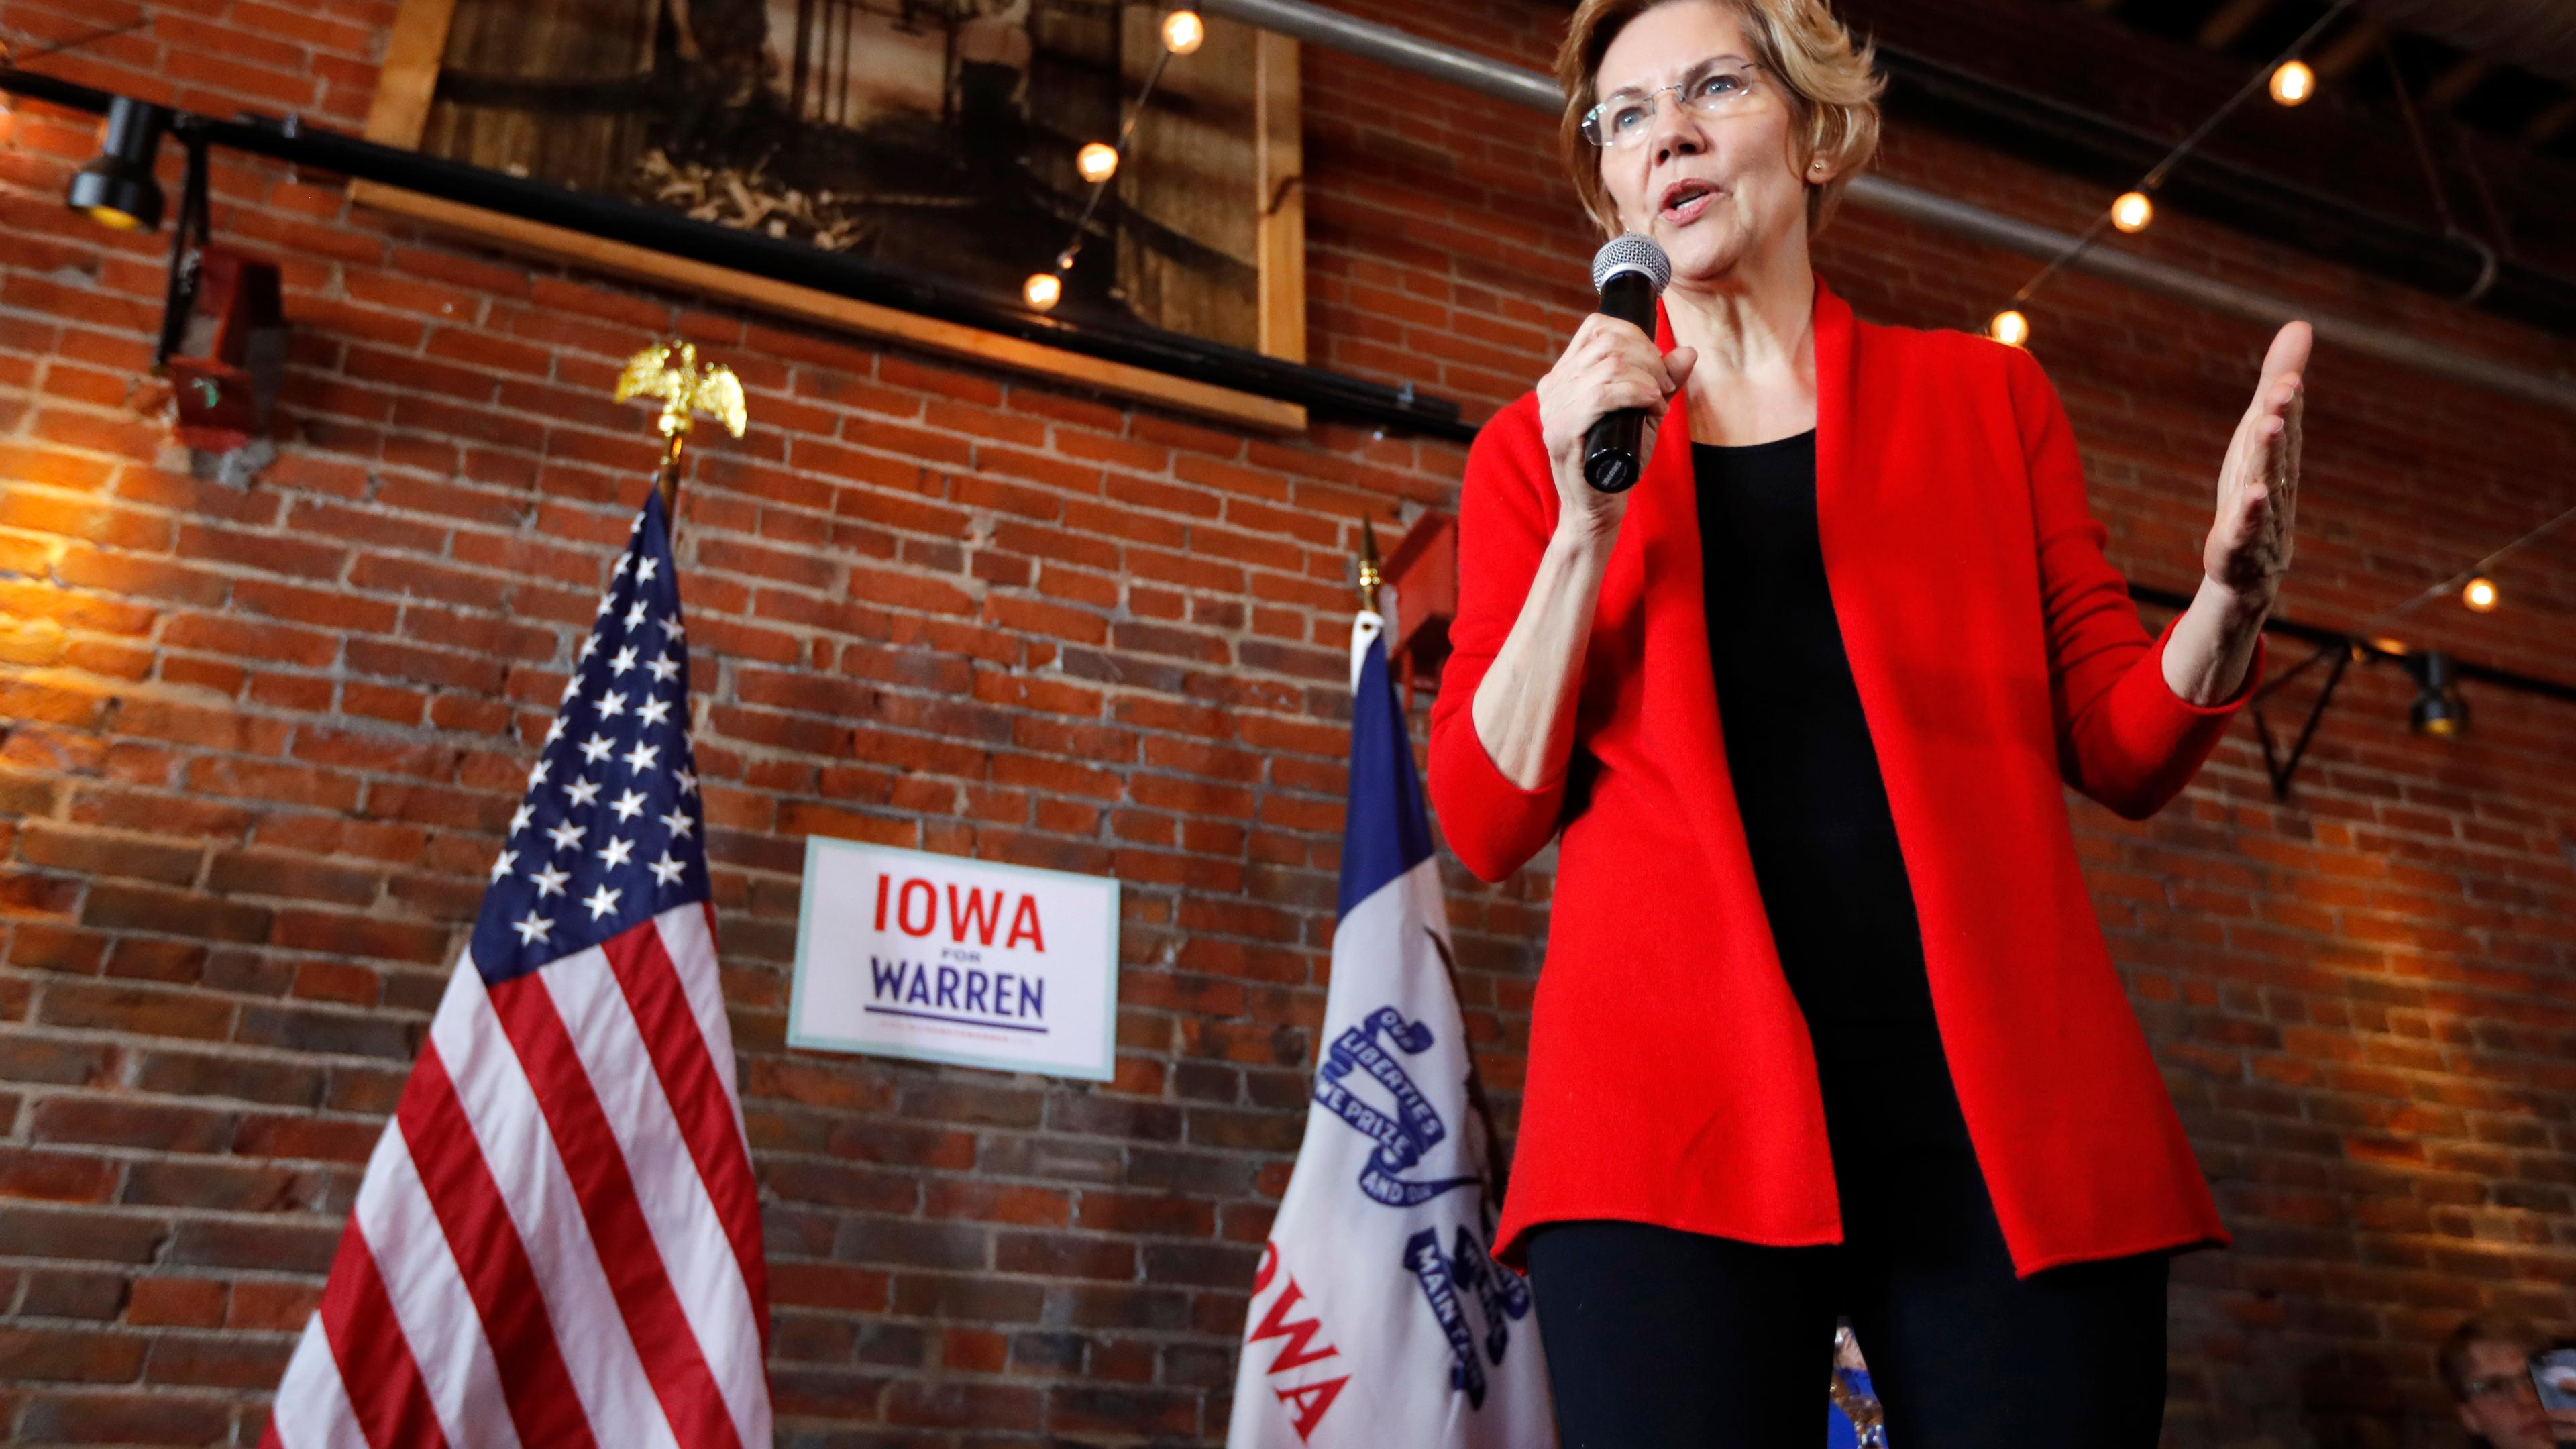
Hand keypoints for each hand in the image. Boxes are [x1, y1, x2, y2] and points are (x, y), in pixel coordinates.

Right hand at [1535, 313, 1695, 542]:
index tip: (1656, 366)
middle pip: (1607, 342)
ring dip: (1647, 378)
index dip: (1635, 336)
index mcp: (1565, 375)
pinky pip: (1602, 394)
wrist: (1597, 508)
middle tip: (1664, 387)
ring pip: (1608, 364)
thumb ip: (1663, 383)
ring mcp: (1553, 408)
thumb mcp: (1644, 413)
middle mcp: (1553, 386)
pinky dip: (1635, 393)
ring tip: (1657, 403)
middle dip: (1649, 358)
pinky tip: (1651, 406)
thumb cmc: (1618, 461)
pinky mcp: (1560, 431)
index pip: (1597, 327)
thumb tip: (1688, 352)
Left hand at [2202, 321, 2308, 609]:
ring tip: (2268, 425)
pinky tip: (2252, 495)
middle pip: (2278, 447)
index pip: (2286, 424)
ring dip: (2267, 455)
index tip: (2288, 374)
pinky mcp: (2238, 544)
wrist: (2248, 567)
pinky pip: (2244, 528)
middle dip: (2281, 417)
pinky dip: (2249, 513)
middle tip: (2283, 388)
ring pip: (2264, 481)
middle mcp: (2275, 481)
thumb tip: (2300, 324)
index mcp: (2277, 456)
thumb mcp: (2258, 434)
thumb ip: (2276, 384)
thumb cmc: (2254, 488)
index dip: (2287, 400)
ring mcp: (2261, 516)